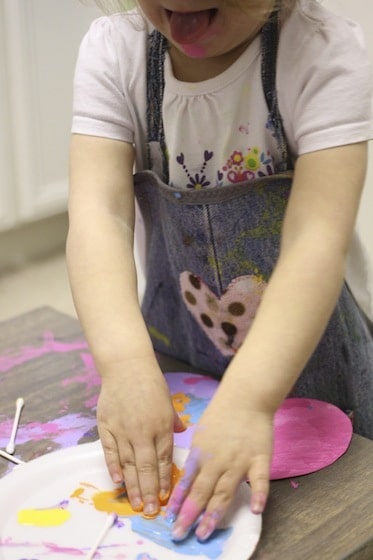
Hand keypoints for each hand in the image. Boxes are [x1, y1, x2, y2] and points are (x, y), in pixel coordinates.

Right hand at [96, 358, 185, 516]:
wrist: (126, 366)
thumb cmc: (150, 383)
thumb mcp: (168, 401)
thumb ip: (174, 421)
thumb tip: (182, 434)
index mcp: (161, 425)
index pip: (163, 459)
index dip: (164, 480)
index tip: (165, 497)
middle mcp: (143, 431)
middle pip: (146, 467)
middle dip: (149, 491)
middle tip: (150, 511)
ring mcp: (123, 430)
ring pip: (128, 464)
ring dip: (132, 486)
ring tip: (136, 504)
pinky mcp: (106, 426)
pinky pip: (110, 451)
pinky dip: (113, 467)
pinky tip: (117, 482)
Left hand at [166, 393, 272, 540]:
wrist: (245, 397)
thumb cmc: (221, 414)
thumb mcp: (200, 434)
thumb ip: (196, 458)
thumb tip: (188, 479)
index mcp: (201, 453)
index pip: (186, 482)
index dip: (178, 502)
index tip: (170, 520)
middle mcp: (217, 461)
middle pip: (201, 492)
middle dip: (189, 516)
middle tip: (180, 535)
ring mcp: (239, 462)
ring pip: (224, 492)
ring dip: (213, 514)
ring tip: (204, 533)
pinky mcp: (260, 460)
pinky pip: (259, 481)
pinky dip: (258, 495)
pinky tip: (254, 510)